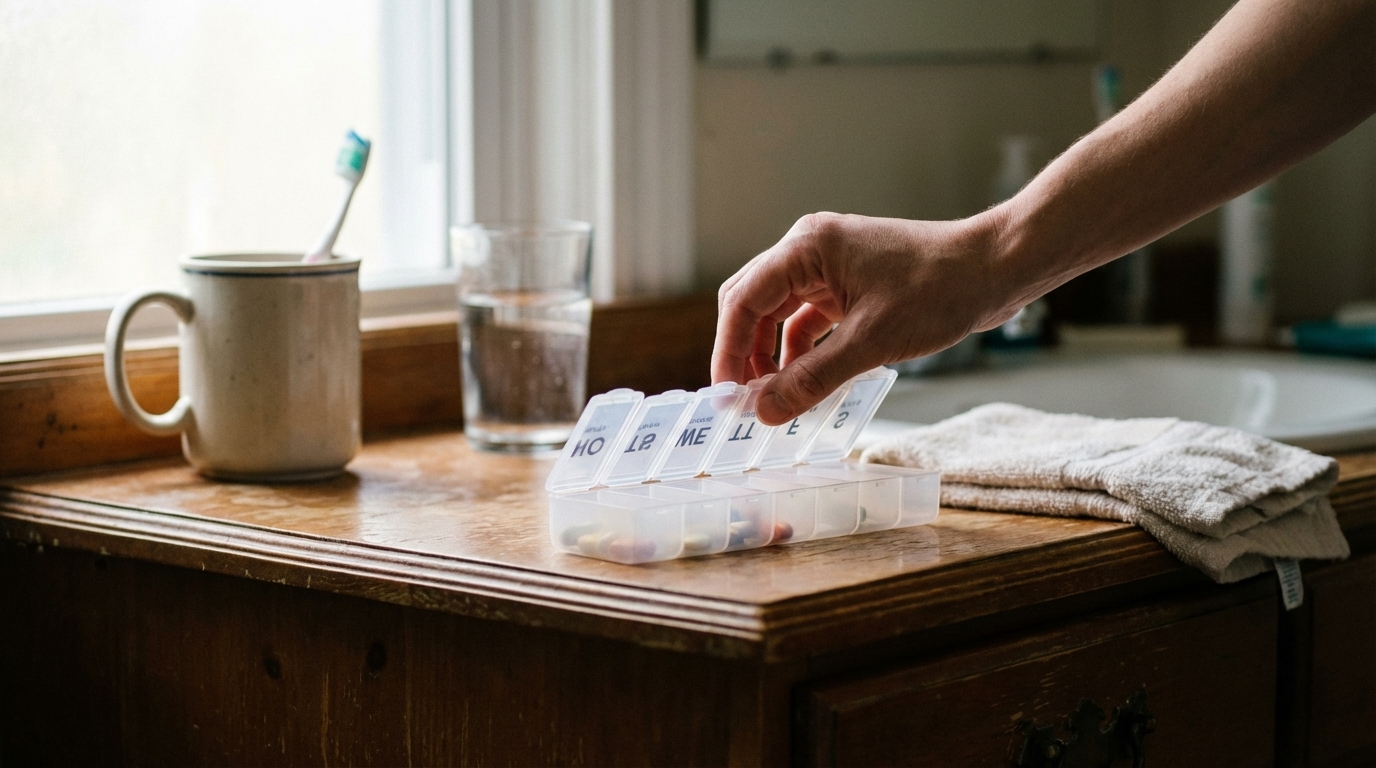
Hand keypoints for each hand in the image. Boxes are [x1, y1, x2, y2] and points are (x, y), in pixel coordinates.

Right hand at [712, 211, 1024, 424]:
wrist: (996, 269)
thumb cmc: (940, 289)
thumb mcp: (870, 342)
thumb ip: (812, 379)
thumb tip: (764, 411)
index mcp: (806, 248)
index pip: (743, 300)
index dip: (728, 350)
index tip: (726, 395)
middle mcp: (809, 250)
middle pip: (753, 304)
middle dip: (744, 354)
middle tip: (743, 402)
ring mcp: (829, 267)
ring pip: (779, 315)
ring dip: (772, 356)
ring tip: (774, 400)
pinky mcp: (849, 284)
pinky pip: (809, 320)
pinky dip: (802, 352)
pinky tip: (806, 383)